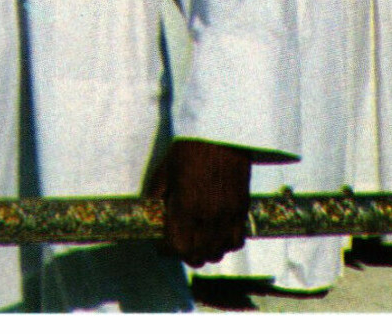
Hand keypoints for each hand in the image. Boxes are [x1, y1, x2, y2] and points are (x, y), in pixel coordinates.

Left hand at [143, 139, 252, 266]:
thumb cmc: (190, 149)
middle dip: (185, 254)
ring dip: (205, 252)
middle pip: (197, 256)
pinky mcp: (241, 210)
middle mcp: (207, 216)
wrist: (222, 134)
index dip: (166, 249)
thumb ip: (157, 195)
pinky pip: (236, 241)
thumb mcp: (165, 170)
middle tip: (178, 245)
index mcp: (185, 206)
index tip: (162, 244)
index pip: (177, 247)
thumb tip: (150, 213)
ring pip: (217, 253)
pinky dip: (226, 245)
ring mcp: (227, 215)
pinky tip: (217, 236)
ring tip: (198, 242)